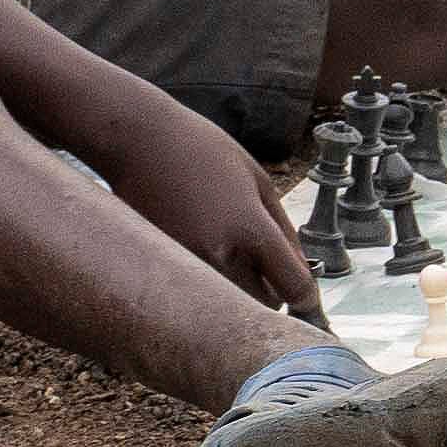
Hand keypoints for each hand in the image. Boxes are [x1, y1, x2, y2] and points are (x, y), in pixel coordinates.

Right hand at [106, 91, 310, 318]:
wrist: (140, 141)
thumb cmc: (202, 150)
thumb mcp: (257, 180)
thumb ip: (284, 231)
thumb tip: (300, 271)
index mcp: (250, 229)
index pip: (294, 287)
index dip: (305, 294)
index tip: (303, 293)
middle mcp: (218, 254)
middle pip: (262, 305)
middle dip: (268, 293)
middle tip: (261, 269)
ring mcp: (186, 265)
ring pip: (228, 304)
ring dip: (236, 291)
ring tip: (225, 254)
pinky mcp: (161, 268)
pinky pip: (197, 292)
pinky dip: (205, 282)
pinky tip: (198, 246)